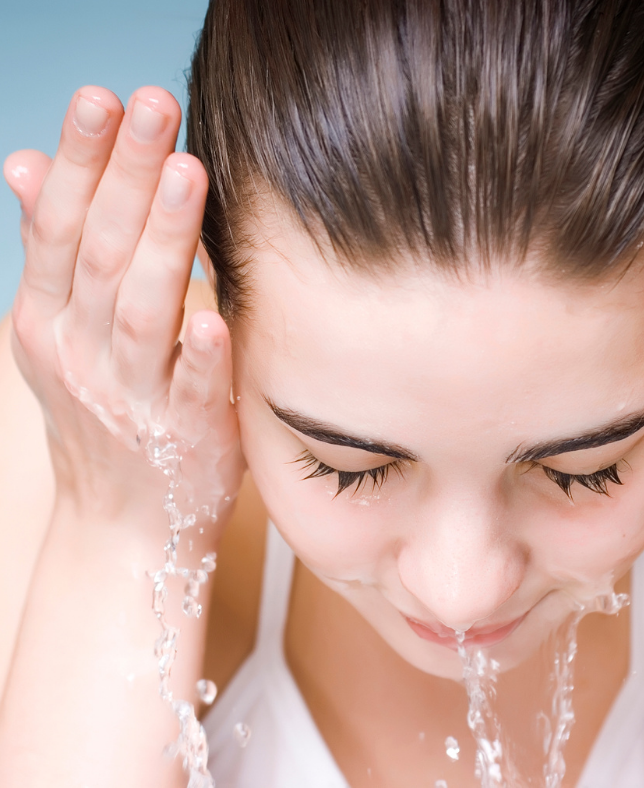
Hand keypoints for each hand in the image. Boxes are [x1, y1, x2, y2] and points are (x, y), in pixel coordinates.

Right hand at [3, 86, 242, 534]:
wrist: (125, 525)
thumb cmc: (106, 416)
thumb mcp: (59, 336)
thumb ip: (54, 254)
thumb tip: (24, 163)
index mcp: (47, 322)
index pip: (57, 228)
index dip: (78, 162)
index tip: (104, 98)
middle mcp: (79, 355)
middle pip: (99, 252)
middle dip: (124, 174)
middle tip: (155, 103)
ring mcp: (130, 399)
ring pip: (140, 311)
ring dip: (162, 241)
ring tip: (189, 174)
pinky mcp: (184, 438)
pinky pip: (191, 393)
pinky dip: (200, 355)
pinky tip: (214, 313)